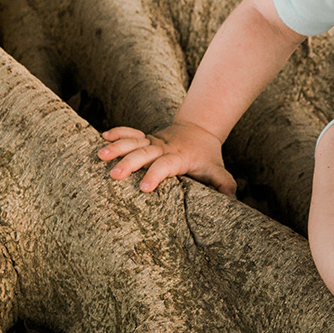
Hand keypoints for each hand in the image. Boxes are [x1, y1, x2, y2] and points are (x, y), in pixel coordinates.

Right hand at [97, 122, 235, 194]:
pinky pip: (129, 132)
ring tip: (100, 155)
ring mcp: (152, 141)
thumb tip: (233, 202)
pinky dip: (117, 133)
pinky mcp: (145, 137)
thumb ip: (224, 184)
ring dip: (117, 147)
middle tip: (114, 174)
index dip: (156, 174)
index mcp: (179, 157)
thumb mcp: (217, 169)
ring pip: (133, 141)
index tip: (145, 187)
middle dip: (129, 162)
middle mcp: (163, 147)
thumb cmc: (207, 156)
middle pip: (144, 153)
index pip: (166, 165)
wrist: (199, 130)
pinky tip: (102, 138)